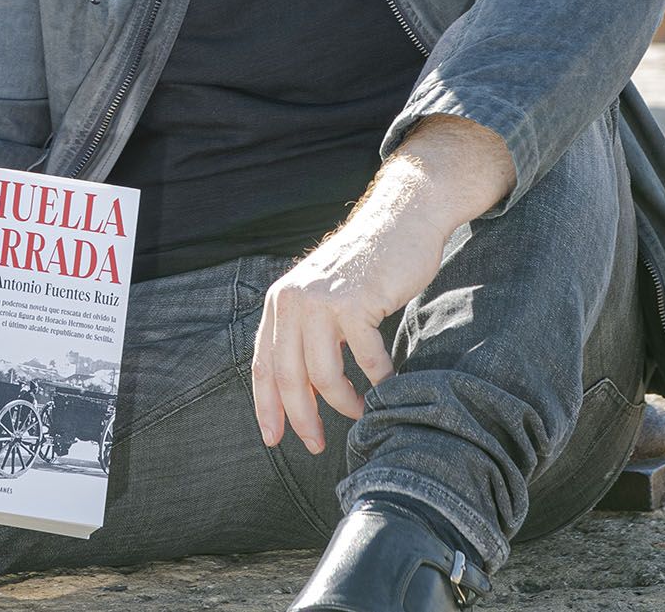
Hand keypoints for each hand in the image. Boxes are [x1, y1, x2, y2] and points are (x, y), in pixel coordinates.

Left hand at [248, 220, 437, 455]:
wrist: (402, 220)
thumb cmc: (367, 265)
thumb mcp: (322, 294)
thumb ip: (307, 332)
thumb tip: (301, 393)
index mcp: (280, 301)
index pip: (263, 364)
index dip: (266, 406)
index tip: (273, 439)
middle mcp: (293, 300)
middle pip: (288, 377)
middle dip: (301, 419)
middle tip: (315, 445)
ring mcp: (323, 300)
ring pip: (323, 375)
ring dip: (343, 403)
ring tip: (361, 412)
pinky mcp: (357, 302)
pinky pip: (366, 360)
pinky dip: (379, 381)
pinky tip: (388, 387)